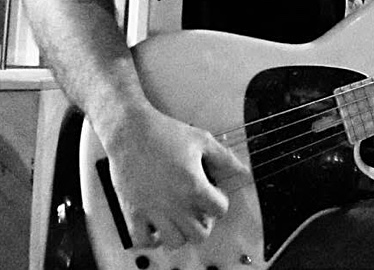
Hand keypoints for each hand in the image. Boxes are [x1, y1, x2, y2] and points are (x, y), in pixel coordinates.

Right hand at [102, 105, 248, 248]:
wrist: (130, 131)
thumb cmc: (165, 133)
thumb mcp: (202, 140)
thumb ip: (225, 158)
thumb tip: (243, 170)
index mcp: (193, 186)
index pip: (219, 210)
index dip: (221, 201)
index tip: (214, 193)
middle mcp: (174, 203)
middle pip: (200, 234)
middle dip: (205, 223)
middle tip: (200, 210)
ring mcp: (152, 210)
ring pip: (174, 241)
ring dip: (181, 233)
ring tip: (180, 218)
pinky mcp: (132, 211)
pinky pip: (143, 240)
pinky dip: (152, 238)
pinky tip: (158, 225)